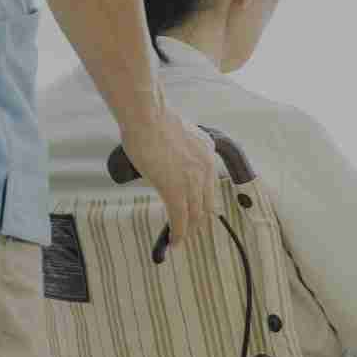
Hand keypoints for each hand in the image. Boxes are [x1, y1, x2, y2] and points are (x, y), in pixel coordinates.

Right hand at [116, 109, 216, 252]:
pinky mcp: (175, 189)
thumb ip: (177, 148)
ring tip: (180, 240)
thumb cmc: (150, 117)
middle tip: (189, 230)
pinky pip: (180, 219)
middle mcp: (206, 168)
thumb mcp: (175, 133)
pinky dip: (179, 234)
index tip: (195, 210)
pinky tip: (174, 241)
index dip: (202, 202)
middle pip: (206, 204)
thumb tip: (165, 159)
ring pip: (195, 215)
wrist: (146, 114)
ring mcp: (192, 181)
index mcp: (207, 153)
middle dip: (198, 221)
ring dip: (188, 231)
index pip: (209, 186)